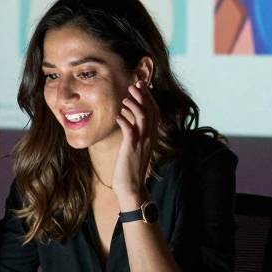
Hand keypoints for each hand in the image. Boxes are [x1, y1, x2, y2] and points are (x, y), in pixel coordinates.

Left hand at [112, 80, 157, 208]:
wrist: (132, 187)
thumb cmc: (130, 167)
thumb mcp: (135, 146)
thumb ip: (134, 132)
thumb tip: (127, 118)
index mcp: (152, 136)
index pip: (155, 112)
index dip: (149, 98)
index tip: (141, 86)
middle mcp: (150, 137)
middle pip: (151, 111)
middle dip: (143, 95)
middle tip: (135, 84)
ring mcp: (142, 142)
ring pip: (143, 117)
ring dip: (134, 105)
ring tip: (125, 97)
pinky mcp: (132, 148)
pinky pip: (130, 130)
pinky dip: (124, 120)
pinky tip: (117, 116)